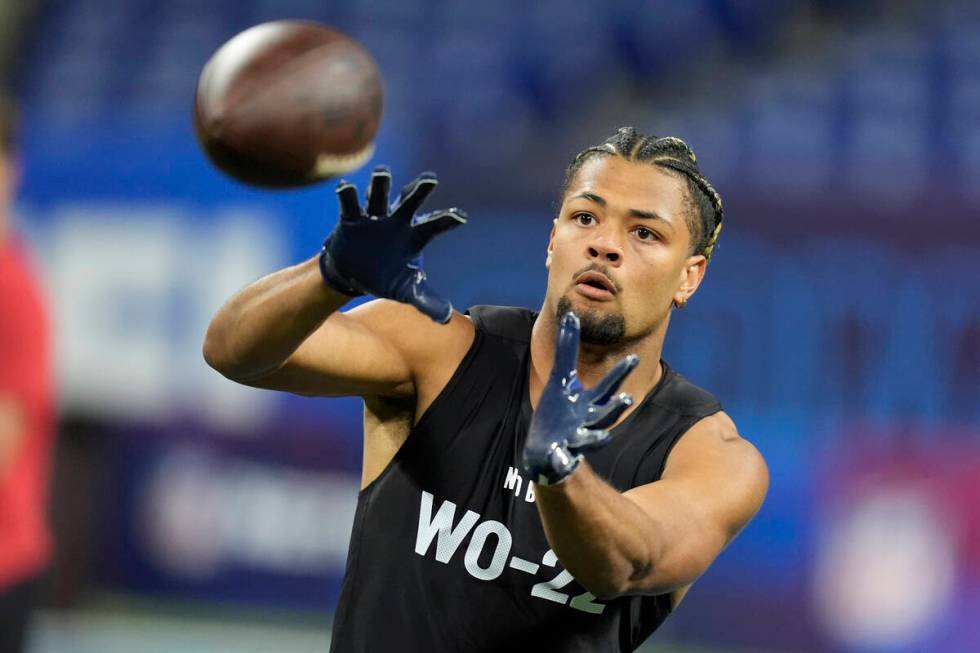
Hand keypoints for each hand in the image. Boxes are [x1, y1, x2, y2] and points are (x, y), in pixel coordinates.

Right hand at [318, 166, 466, 322]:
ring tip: (383, 173)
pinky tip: (347, 188)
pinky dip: (348, 195)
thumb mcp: (406, 290)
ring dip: (381, 184)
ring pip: (379, 195)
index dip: (446, 220)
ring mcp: (374, 216)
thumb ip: (426, 300)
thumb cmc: (386, 277)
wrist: (354, 275)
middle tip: (430, 180)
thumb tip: (446, 319)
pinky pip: (349, 204)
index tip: (460, 217)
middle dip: (419, 190)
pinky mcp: (351, 218)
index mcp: (414, 236)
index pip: (434, 226)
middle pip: (409, 201)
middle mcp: (396, 220)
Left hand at [523, 312, 638, 484]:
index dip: (620, 374)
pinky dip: (564, 458)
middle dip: (616, 407)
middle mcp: (587, 421)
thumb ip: (567, 349)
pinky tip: (563, 455)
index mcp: (588, 402)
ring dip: (597, 438)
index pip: (608, 387)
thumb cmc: (557, 410)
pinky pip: (564, 458)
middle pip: (605, 414)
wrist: (544, 447)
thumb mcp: (560, 378)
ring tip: (604, 437)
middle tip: (626, 398)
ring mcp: (575, 440)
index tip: (633, 358)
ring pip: (591, 439)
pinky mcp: (560, 454)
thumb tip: (571, 316)